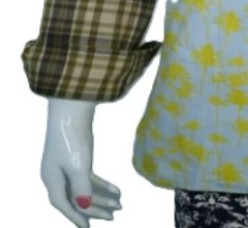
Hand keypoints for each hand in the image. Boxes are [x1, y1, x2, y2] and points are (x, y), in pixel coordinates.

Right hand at [42, 98, 121, 226]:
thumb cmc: (73, 136)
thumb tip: (84, 206)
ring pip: (84, 187)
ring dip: (102, 196)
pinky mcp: (76, 154)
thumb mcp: (78, 164)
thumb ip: (81, 187)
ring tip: (120, 204)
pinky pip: (88, 175)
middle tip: (114, 216)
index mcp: (51, 179)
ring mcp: (65, 164)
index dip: (76, 217)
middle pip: (75, 197)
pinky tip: (118, 189)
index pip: (64, 204)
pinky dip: (102, 183)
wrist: (73, 106)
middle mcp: (56, 174)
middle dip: (95, 208)